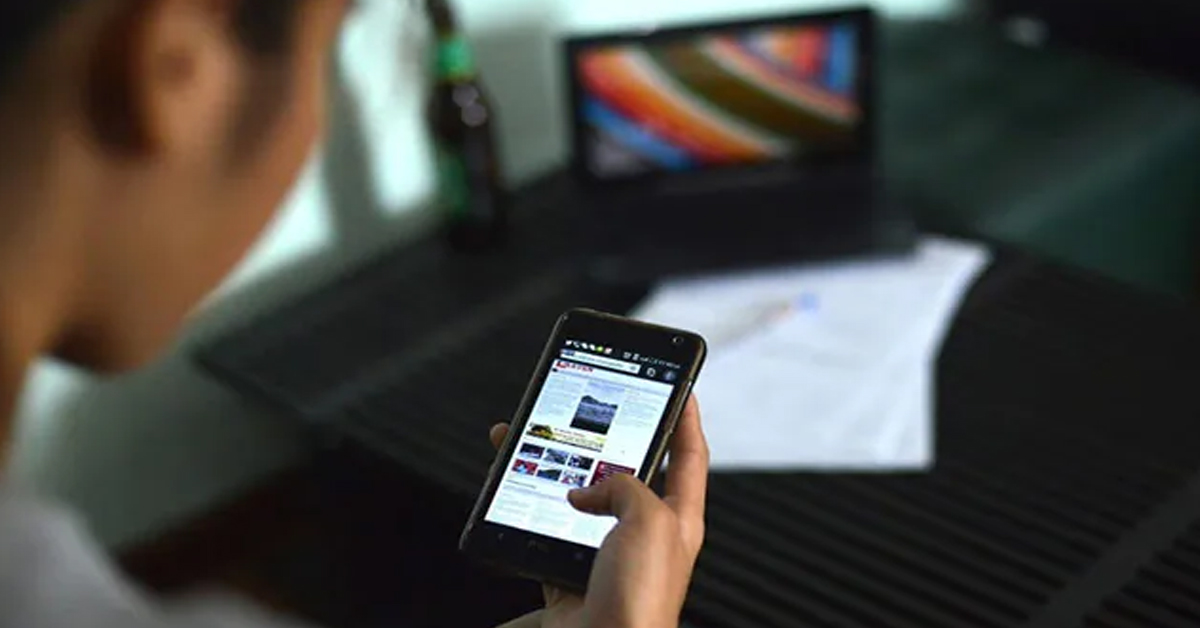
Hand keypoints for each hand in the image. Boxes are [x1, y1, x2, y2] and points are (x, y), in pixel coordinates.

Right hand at [489, 396, 708, 627]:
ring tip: (530, 443)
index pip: (689, 456)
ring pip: (580, 497)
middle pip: (627, 472)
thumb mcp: (649, 518)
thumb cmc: (641, 599)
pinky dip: (530, 510)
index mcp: (679, 519)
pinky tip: (517, 495)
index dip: (686, 418)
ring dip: (554, 470)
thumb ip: (624, 486)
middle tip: (589, 409)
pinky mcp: (571, 573)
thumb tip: (586, 492)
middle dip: (605, 438)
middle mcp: (645, 535)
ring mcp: (606, 554)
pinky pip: (548, 530)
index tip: (682, 387)